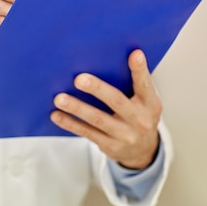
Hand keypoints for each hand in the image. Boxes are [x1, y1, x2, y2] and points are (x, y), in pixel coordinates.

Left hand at [50, 49, 160, 169]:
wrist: (142, 152)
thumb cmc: (137, 116)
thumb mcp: (143, 101)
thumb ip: (131, 83)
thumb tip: (107, 58)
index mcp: (149, 104)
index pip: (145, 85)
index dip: (140, 70)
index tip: (134, 54)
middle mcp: (139, 120)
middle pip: (117, 101)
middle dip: (97, 89)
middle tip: (79, 79)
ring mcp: (124, 135)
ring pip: (97, 119)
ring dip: (77, 108)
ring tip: (59, 98)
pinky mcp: (110, 146)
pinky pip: (87, 132)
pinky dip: (70, 123)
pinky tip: (56, 115)